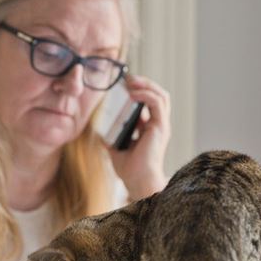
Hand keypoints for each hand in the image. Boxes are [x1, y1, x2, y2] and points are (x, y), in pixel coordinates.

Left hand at [105, 74, 170, 200]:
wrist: (138, 182)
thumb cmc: (130, 169)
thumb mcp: (116, 149)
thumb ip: (111, 138)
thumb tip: (99, 132)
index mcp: (150, 128)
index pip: (150, 102)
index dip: (139, 90)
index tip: (123, 84)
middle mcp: (158, 125)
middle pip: (158, 95)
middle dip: (144, 83)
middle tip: (128, 78)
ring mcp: (161, 125)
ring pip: (161, 95)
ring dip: (146, 84)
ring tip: (131, 81)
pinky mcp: (160, 127)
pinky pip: (156, 103)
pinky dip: (145, 94)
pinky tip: (132, 93)